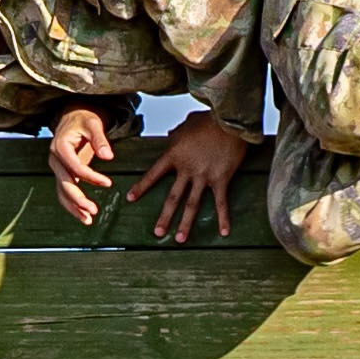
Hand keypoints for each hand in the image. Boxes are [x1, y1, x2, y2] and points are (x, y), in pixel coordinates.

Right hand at [47, 106, 116, 224]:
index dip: (91, 177)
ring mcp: (57, 168)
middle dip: (78, 199)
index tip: (109, 183)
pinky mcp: (62, 173)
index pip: (75, 167)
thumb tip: (109, 156)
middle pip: (65, 183)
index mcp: (60, 147)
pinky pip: (64, 192)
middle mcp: (55, 159)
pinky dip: (72, 205)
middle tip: (94, 211)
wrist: (73, 117)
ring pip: (62, 192)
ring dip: (74, 207)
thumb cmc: (84, 120)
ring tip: (88, 220)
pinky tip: (84, 216)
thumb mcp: (93, 124)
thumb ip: (100, 140)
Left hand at [121, 111, 251, 244]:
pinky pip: (221, 202)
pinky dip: (223, 218)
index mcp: (174, 155)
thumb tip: (170, 135)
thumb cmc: (208, 119)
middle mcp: (186, 169)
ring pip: (192, 204)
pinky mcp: (221, 179)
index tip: (130, 198)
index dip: (142, 187)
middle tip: (157, 233)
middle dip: (165, 216)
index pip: (153, 174)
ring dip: (186, 223)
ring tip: (180, 239)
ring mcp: (203, 176)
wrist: (229, 120)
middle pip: (173, 197)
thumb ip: (176, 134)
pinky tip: (224, 232)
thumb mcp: (187, 124)